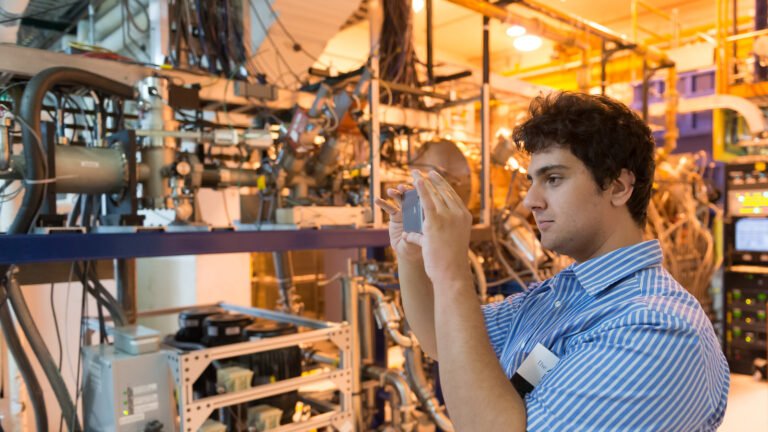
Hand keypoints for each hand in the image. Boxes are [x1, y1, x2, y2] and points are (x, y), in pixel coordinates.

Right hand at [374, 185, 422, 261]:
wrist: (407, 252)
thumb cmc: (415, 249)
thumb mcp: (414, 246)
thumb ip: (411, 240)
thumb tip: (406, 236)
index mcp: (425, 216)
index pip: (425, 202)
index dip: (422, 193)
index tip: (419, 184)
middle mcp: (416, 211)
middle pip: (413, 197)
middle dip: (407, 191)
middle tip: (402, 187)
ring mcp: (406, 212)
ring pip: (401, 200)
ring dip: (396, 194)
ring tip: (390, 191)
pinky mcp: (396, 215)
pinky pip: (389, 208)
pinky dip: (383, 203)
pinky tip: (377, 200)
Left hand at [408, 170, 472, 284]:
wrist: (451, 273)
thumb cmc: (449, 262)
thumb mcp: (447, 242)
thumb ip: (434, 233)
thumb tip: (411, 234)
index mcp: (464, 216)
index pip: (452, 195)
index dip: (441, 184)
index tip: (434, 176)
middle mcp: (458, 213)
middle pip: (443, 191)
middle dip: (432, 180)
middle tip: (422, 171)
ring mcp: (448, 217)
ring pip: (434, 194)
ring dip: (423, 182)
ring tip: (414, 173)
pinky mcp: (435, 222)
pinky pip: (427, 202)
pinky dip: (422, 189)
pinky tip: (416, 180)